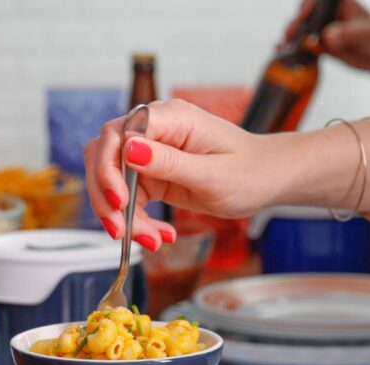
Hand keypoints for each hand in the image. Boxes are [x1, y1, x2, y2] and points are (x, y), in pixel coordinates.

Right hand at [85, 99, 276, 246]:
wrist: (266, 180)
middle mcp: (154, 132)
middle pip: (104, 157)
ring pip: (112, 183)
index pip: (117, 134)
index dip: (108, 168)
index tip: (120, 202)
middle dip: (106, 198)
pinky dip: (136, 222)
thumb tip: (128, 149)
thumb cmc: (250, 172)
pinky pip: (128, 200)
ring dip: (122, 217)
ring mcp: (150, 153)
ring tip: (151, 240)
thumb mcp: (212, 174)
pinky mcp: (151, 175)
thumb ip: (168, 162)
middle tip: (121, 231)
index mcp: (170, 119)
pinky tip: (159, 235)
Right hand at [286, 0, 369, 74]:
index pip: (319, 0)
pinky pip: (302, 46)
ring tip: (285, 45)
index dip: (308, 5)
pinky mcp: (319, 45)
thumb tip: (328, 36)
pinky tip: (281, 51)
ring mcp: (323, 30)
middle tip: (292, 35)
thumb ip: (348, 34)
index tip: (304, 16)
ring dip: (291, 37)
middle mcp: (329, 15)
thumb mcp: (366, 35)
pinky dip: (291, 49)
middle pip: (305, 13)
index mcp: (340, 3)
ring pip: (300, 30)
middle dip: (295, 23)